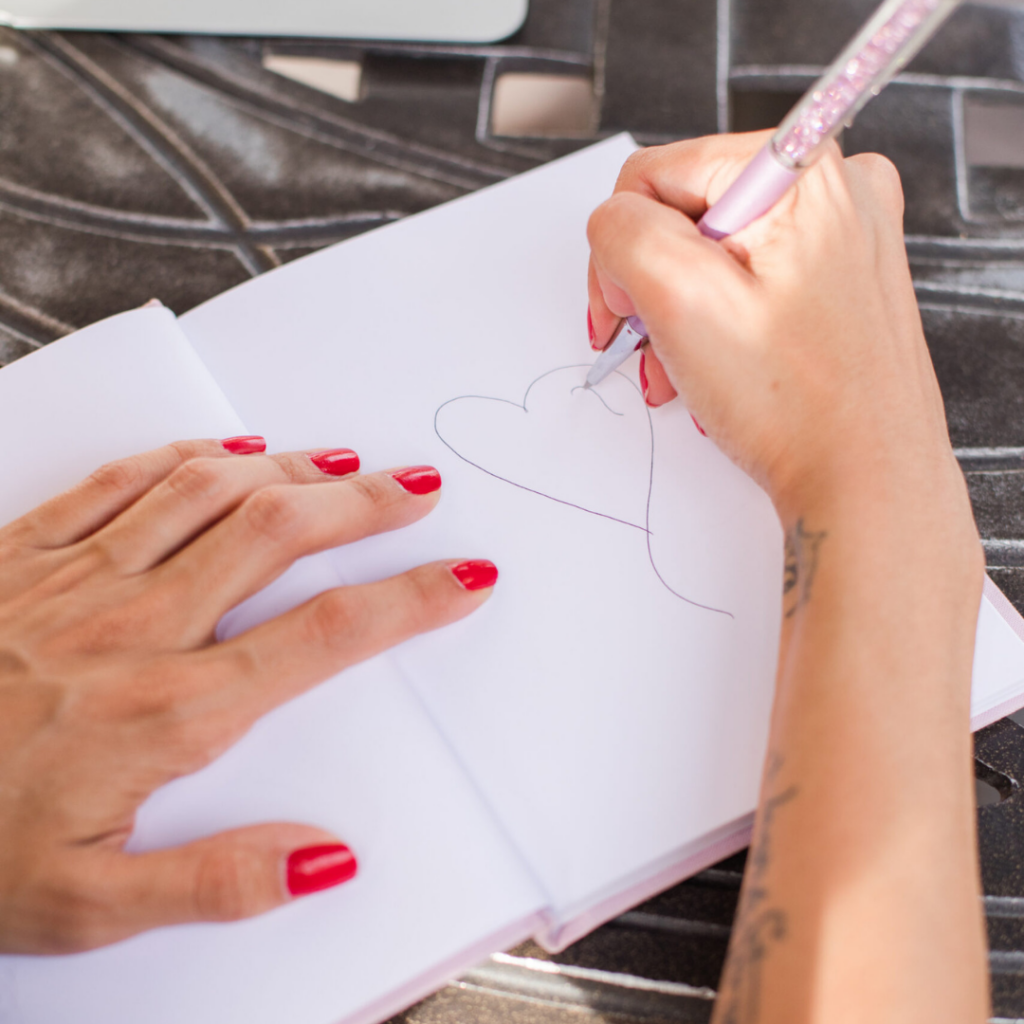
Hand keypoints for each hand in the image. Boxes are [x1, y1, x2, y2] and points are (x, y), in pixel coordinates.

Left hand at [0, 438, 495, 953]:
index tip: (465, 579)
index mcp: (166, 713)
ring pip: (213, 494)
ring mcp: (77, 579)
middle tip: (419, 487)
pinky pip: (122, 481)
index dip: (409, 601)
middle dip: (366, 506)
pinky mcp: (23, 549)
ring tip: (349, 461)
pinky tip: (231, 448)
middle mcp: (135, 627)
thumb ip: (216, 881)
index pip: (324, 637)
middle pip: (280, 535)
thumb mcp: (84, 906)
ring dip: (295, 470)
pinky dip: (188, 456)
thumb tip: (327, 859)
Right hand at [587, 133, 965, 525]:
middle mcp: (834, 188)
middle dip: (651, 287)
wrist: (865, 483)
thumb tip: (613, 224)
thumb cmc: (798, 406)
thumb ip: (622, 232)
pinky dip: (717, 324)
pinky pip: (749, 280)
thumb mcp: (680, 300)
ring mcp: (843, 235)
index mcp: (803, 169)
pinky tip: (714, 368)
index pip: (655, 175)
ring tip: (683, 370)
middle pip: (685, 213)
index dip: (621, 248)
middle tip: (651, 346)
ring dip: (679, 314)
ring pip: (712, 253)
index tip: (624, 316)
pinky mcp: (840, 277)